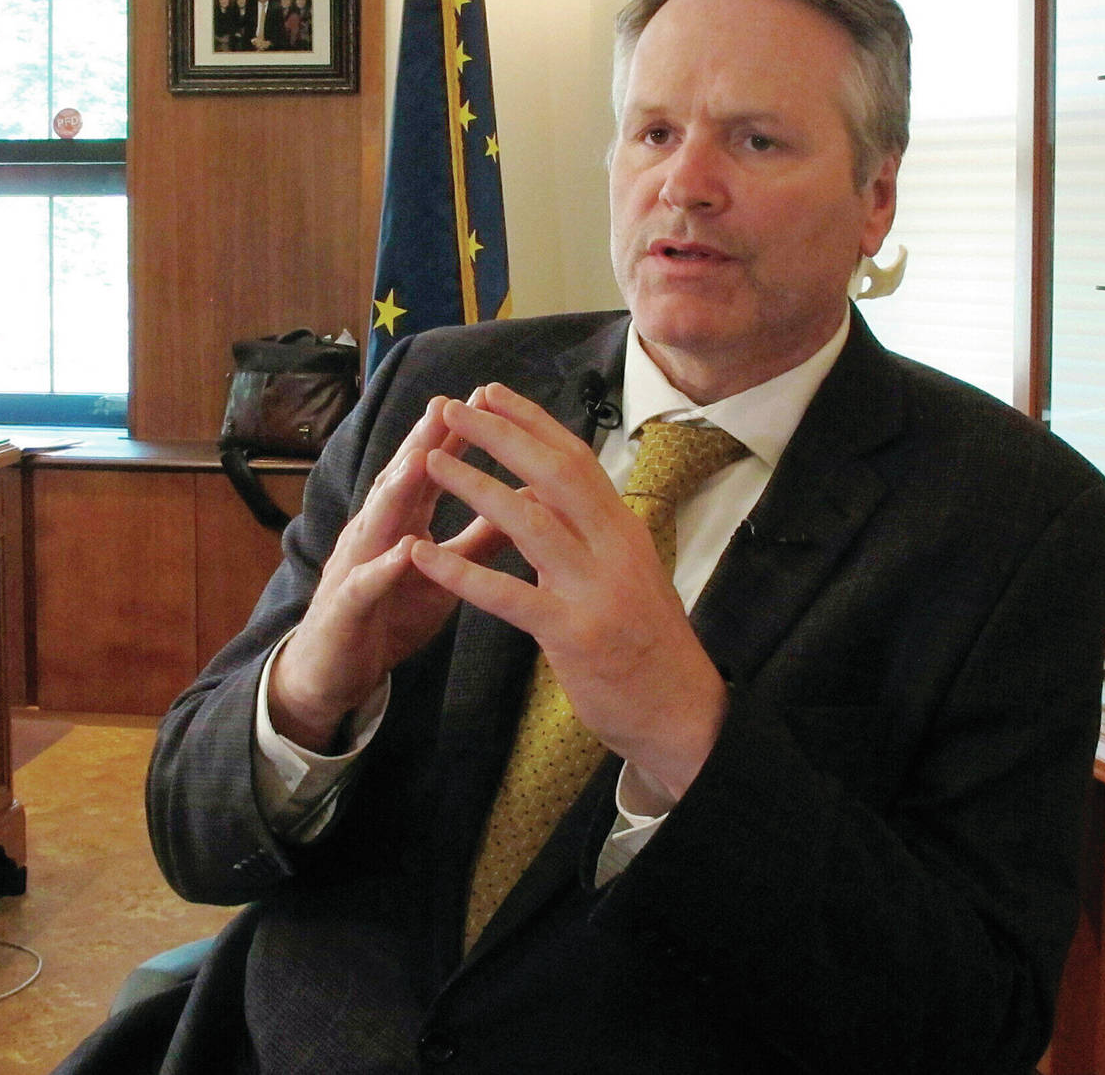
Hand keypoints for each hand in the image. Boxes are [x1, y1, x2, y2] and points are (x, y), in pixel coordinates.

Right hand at [267, 391, 505, 750]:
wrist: (333, 672)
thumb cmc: (391, 614)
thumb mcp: (444, 574)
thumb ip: (481, 539)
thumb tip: (530, 501)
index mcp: (400, 522)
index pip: (428, 470)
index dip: (454, 435)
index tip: (485, 398)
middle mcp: (374, 533)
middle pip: (398, 481)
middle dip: (422, 442)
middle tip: (447, 404)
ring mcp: (355, 566)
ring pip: (376, 521)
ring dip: (398, 488)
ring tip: (422, 457)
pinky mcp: (346, 608)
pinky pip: (366, 584)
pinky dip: (383, 566)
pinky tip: (404, 550)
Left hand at [411, 384, 729, 800]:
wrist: (682, 712)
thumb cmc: (648, 641)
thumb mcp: (627, 572)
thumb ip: (589, 532)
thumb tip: (546, 492)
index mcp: (623, 529)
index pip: (576, 458)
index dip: (532, 421)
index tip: (491, 392)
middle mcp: (613, 548)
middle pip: (553, 473)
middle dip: (500, 435)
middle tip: (453, 408)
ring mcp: (594, 590)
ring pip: (531, 522)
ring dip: (476, 486)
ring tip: (431, 462)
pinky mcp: (573, 634)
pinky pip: (509, 595)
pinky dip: (462, 573)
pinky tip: (422, 556)